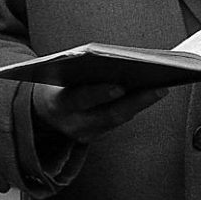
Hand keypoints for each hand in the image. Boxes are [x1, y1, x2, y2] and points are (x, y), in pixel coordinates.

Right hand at [32, 82, 167, 143]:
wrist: (40, 112)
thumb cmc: (53, 84)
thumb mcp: (56, 76)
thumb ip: (77, 70)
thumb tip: (112, 61)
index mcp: (58, 104)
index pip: (80, 99)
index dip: (100, 93)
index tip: (121, 86)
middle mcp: (72, 124)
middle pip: (108, 115)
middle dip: (135, 101)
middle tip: (158, 88)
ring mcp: (84, 134)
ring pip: (117, 120)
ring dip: (140, 104)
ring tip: (161, 87)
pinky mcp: (94, 137)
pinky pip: (116, 122)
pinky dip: (133, 107)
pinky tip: (148, 95)